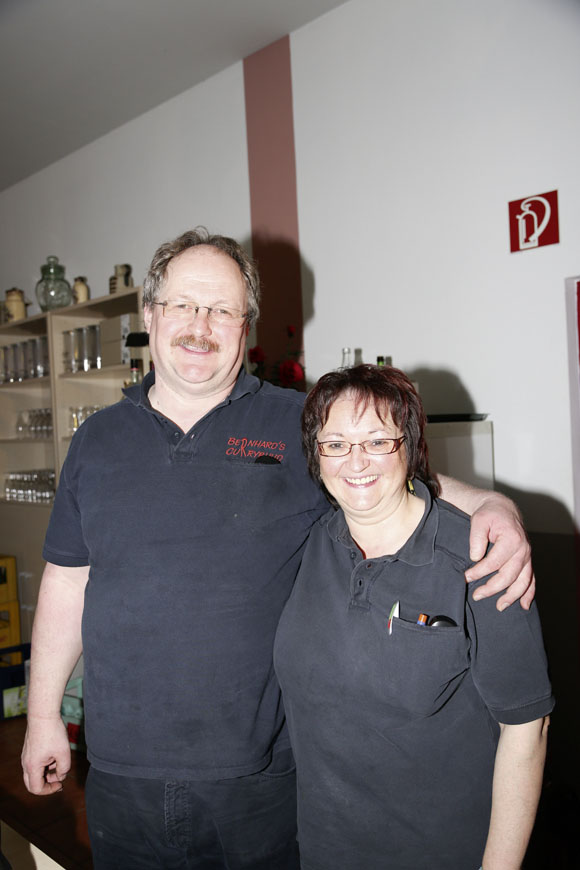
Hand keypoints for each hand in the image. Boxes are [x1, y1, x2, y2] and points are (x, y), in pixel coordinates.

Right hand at [22, 715, 70, 795]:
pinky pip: (35, 764)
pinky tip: (55, 755)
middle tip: (59, 781)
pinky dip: (44, 765)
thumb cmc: (53, 732)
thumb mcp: (63, 753)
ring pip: (34, 773)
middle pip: (32, 784)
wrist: (43, 714)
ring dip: (46, 773)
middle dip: (46, 784)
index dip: (49, 790)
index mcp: (32, 767)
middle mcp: (25, 763)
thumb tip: (61, 776)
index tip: (60, 784)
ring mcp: (26, 756)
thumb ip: (63, 769)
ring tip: (59, 763)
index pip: (36, 789)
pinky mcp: (29, 750)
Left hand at [465, 494, 534, 610]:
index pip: (495, 562)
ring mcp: (528, 556)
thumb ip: (476, 538)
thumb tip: (476, 557)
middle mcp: (524, 549)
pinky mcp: (527, 561)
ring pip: (523, 581)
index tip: (466, 577)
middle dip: (492, 588)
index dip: (480, 572)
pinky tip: (523, 605)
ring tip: (499, 607)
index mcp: (512, 539)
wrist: (503, 509)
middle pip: (509, 575)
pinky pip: (531, 579)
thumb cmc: (489, 514)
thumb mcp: (478, 520)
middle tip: (476, 595)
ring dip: (511, 596)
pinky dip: (529, 593)